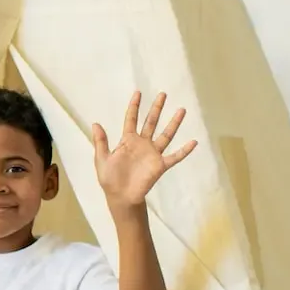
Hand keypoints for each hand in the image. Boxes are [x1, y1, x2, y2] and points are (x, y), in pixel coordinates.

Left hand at [92, 91, 195, 209]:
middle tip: (163, 94)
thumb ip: (101, 142)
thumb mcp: (101, 159)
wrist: (120, 196)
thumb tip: (95, 123)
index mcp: (127, 141)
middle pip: (151, 122)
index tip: (138, 92)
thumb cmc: (110, 178)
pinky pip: (175, 157)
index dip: (134, 107)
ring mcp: (153, 154)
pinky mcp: (160, 165)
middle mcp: (142, 144)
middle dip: (156, 108)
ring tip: (181, 110)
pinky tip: (194, 142)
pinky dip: (184, 150)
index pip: (131, 119)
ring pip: (165, 135)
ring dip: (173, 123)